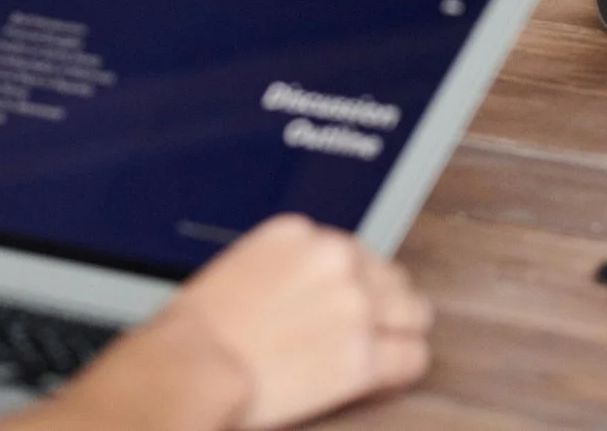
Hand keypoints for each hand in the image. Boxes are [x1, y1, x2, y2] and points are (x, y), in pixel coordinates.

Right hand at [61, 216, 429, 430]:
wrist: (192, 365)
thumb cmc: (198, 330)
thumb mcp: (241, 268)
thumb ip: (286, 268)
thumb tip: (309, 291)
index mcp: (300, 232)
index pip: (356, 251)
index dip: (355, 283)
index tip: (346, 302)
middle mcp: (335, 259)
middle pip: (392, 278)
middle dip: (383, 304)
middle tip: (369, 330)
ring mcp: (355, 307)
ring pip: (414, 313)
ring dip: (400, 331)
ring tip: (382, 351)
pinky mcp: (364, 357)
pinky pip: (412, 358)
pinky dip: (402, 368)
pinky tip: (385, 375)